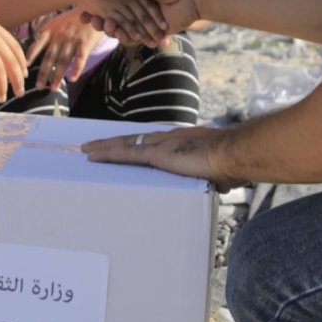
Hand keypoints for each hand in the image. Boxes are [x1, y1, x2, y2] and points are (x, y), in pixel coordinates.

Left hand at [25, 9, 101, 92]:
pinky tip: (72, 79)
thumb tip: (34, 49)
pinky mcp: (85, 43)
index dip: (31, 56)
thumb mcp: (56, 22)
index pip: (37, 44)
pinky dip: (76, 70)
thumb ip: (46, 34)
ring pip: (63, 61)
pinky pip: (80, 59)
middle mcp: (60, 35)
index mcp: (50, 30)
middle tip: (39, 86)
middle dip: (43, 73)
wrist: (93, 8)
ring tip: (53, 88)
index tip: (24, 68)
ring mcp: (72, 39)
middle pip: (49, 57)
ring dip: (57, 76)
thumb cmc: (74, 18)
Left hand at [82, 125, 243, 190]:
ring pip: (124, 144)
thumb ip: (217, 175)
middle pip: (134, 138)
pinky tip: (92, 155)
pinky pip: (125, 153)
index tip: (127, 144)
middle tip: (95, 145)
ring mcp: (161, 144)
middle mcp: (169, 138)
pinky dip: (107, 154)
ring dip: (104, 147)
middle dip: (115, 142)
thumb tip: (221, 183)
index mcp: (185, 141)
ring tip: (86, 150)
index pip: (154, 141)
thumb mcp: (222, 171)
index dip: (138, 143)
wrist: (235, 154)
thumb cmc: (234, 163)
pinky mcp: (156, 154)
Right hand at [83, 0, 202, 44]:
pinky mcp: (156, 31)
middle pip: (116, 14)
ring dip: (113, 28)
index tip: (84, 9)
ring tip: (103, 27)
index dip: (97, 4)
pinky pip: (139, 37)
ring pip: (125, 27)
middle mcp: (140, 4)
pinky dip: (127, 37)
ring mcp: (148, 18)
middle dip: (102, 18)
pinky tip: (117, 35)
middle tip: (89, 21)